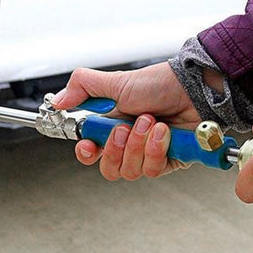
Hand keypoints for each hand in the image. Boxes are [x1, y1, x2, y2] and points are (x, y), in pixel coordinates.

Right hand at [51, 62, 200, 180]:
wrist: (194, 87)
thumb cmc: (160, 83)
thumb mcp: (116, 82)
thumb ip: (83, 88)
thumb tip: (58, 102)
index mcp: (112, 126)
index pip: (91, 152)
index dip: (86, 153)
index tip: (87, 146)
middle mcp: (130, 143)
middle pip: (109, 168)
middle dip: (115, 149)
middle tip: (124, 128)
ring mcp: (149, 154)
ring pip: (130, 171)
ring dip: (138, 145)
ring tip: (151, 122)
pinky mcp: (169, 162)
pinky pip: (153, 170)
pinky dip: (156, 149)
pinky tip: (164, 131)